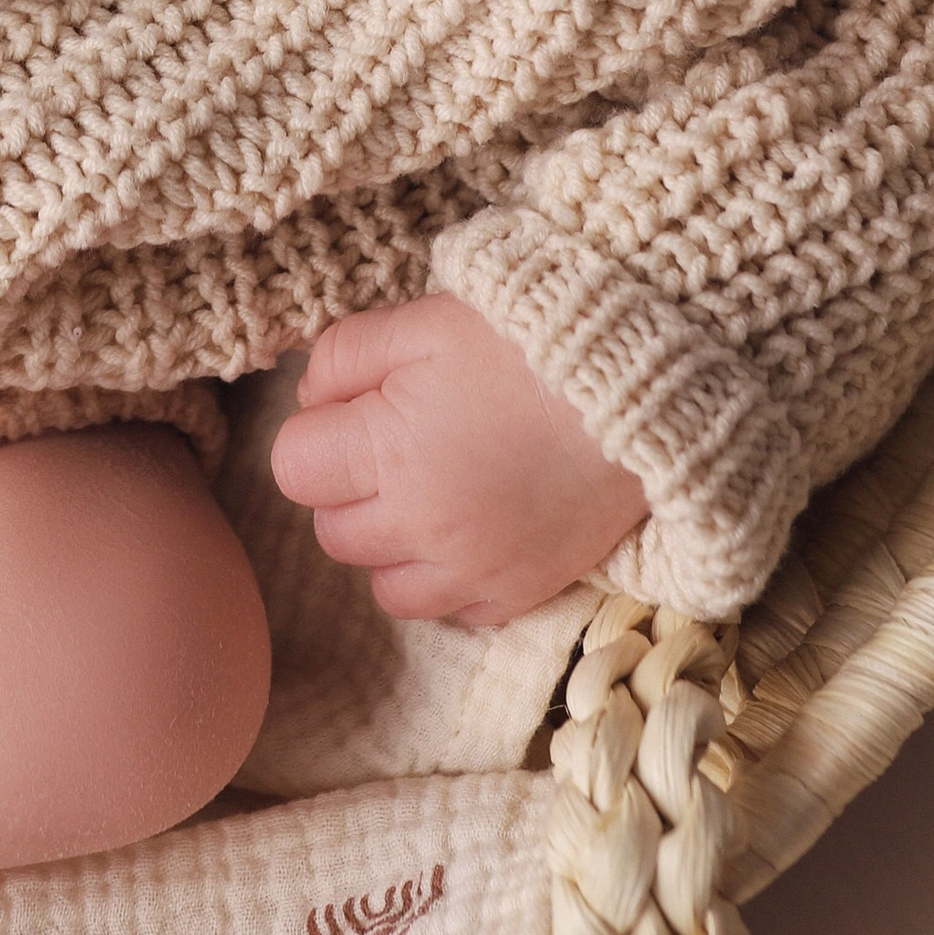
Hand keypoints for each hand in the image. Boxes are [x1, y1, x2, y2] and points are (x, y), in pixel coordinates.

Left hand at [268, 292, 649, 626]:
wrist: (640, 388)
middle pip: (333, 530)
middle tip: (395, 441)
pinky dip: (448, 580)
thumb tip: (310, 397)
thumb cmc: (525, 343)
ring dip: (390, 543)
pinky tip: (472, 528)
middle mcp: (421, 527)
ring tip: (431, 489)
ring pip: (384, 585)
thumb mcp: (423, 321)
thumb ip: (345, 356)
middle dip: (348, 487)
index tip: (353, 410)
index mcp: (387, 454)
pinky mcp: (520, 592)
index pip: (293, 468)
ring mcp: (472, 571)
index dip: (316, 433)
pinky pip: (452, 613)